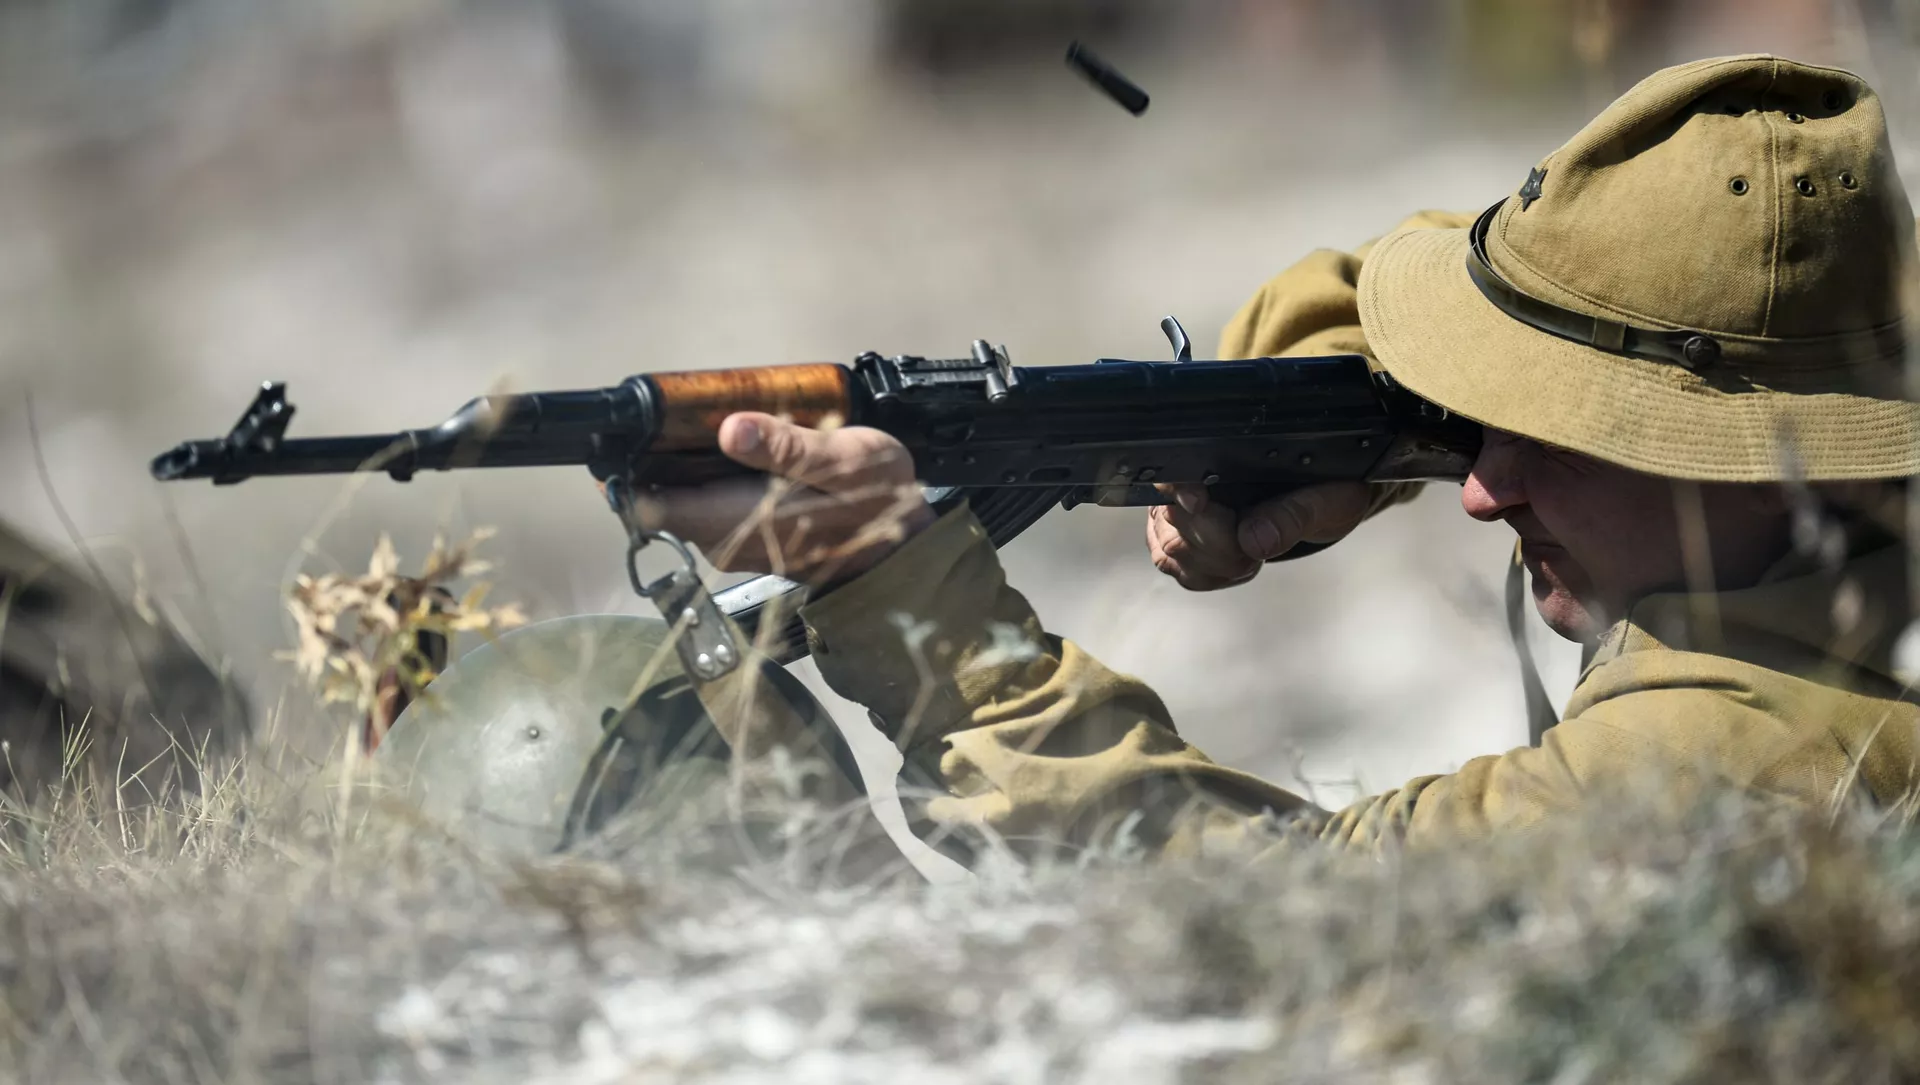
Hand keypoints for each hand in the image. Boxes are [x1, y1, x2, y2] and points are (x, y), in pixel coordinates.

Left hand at [620, 412, 934, 586]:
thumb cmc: (877, 501)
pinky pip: (699, 500)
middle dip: (651, 451)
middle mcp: (719, 539)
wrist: (903, 548)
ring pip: (675, 497)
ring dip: (676, 459)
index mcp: (733, 520)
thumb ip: (785, 448)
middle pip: (655, 495)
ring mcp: (728, 540)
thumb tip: (729, 431)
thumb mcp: (844, 462)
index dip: (628, 462)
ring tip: (692, 416)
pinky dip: (699, 471)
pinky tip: (721, 444)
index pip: (646, 501)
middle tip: (670, 405)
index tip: (624, 427)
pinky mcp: (741, 535)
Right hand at [1146, 481, 1371, 590]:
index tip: (1199, 503)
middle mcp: (1187, 484)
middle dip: (1219, 545)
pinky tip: (1241, 560)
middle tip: (1259, 541)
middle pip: (1175, 524)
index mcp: (1219, 456)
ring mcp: (1176, 518)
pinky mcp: (1179, 550)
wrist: (1322, 502)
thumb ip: (1294, 513)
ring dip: (1221, 563)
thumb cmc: (1326, 490)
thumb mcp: (1329, 498)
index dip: (1178, 487)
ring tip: (1254, 549)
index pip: (1175, 470)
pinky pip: (1187, 575)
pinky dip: (1218, 575)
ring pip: (1175, 554)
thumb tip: (1255, 539)